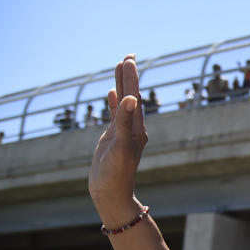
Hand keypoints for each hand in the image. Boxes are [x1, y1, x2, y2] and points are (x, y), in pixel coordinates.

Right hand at [88, 55, 147, 206]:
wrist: (111, 193)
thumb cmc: (116, 173)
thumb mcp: (120, 146)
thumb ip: (125, 122)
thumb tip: (132, 99)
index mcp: (137, 128)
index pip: (135, 97)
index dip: (131, 78)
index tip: (129, 59)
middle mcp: (133, 128)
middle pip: (132, 96)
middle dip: (129, 76)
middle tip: (128, 56)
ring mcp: (123, 132)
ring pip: (123, 103)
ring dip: (122, 85)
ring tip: (120, 66)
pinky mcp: (113, 138)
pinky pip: (115, 115)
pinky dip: (114, 103)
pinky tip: (111, 93)